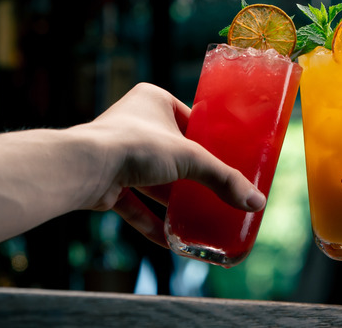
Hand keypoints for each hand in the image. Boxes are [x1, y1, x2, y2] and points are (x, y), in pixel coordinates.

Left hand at [74, 83, 265, 247]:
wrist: (85, 167)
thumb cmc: (136, 145)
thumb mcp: (190, 158)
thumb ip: (223, 179)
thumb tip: (256, 202)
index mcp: (153, 100)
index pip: (188, 118)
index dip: (206, 138)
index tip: (226, 156)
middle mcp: (133, 122)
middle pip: (172, 152)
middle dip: (190, 174)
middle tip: (216, 189)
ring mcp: (118, 154)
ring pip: (153, 180)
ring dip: (172, 200)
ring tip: (198, 217)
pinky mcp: (107, 182)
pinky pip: (135, 203)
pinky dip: (151, 221)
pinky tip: (171, 239)